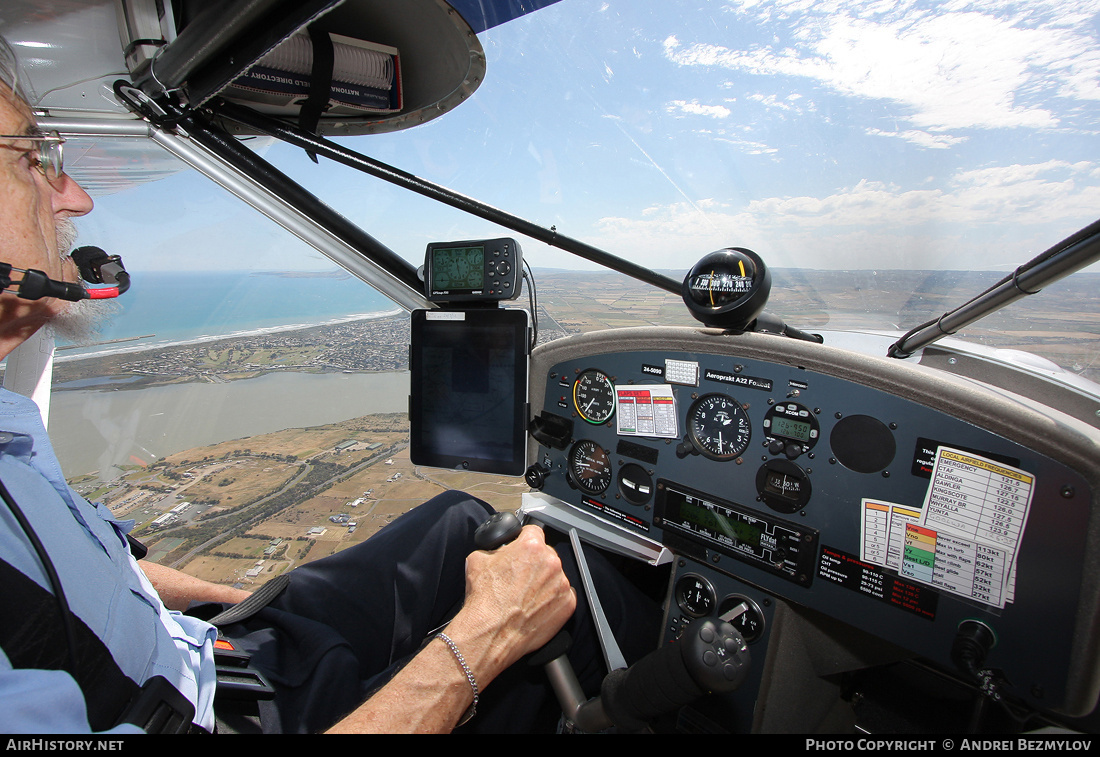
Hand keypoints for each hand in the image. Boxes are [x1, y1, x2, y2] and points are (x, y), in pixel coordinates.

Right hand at [447, 525, 576, 681]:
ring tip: (526, 596)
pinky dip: (553, 601)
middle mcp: (551, 562)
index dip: (524, 540)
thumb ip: (493, 550)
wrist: (491, 633)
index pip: (533, 532)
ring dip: (544, 582)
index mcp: (531, 546)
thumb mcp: (477, 560)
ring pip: (555, 576)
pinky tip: (536, 607)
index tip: (522, 548)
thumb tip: (496, 551)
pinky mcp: (567, 605)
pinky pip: (563, 597)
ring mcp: (562, 584)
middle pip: (546, 555)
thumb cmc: (485, 600)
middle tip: (520, 579)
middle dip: (534, 564)